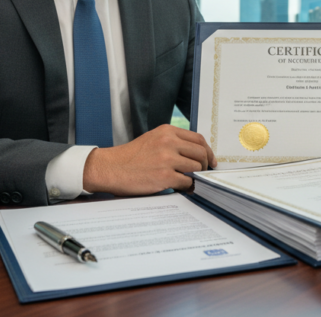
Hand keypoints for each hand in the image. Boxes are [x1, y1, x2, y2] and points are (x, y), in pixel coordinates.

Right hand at [82, 124, 216, 194]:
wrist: (110, 168)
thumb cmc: (130, 157)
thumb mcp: (152, 139)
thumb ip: (172, 142)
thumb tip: (194, 154)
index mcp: (167, 131)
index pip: (198, 138)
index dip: (207, 150)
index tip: (210, 160)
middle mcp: (168, 142)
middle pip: (201, 152)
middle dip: (206, 165)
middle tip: (204, 173)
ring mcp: (167, 159)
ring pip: (196, 167)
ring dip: (197, 176)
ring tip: (192, 181)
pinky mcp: (164, 176)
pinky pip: (187, 181)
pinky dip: (189, 186)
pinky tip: (184, 188)